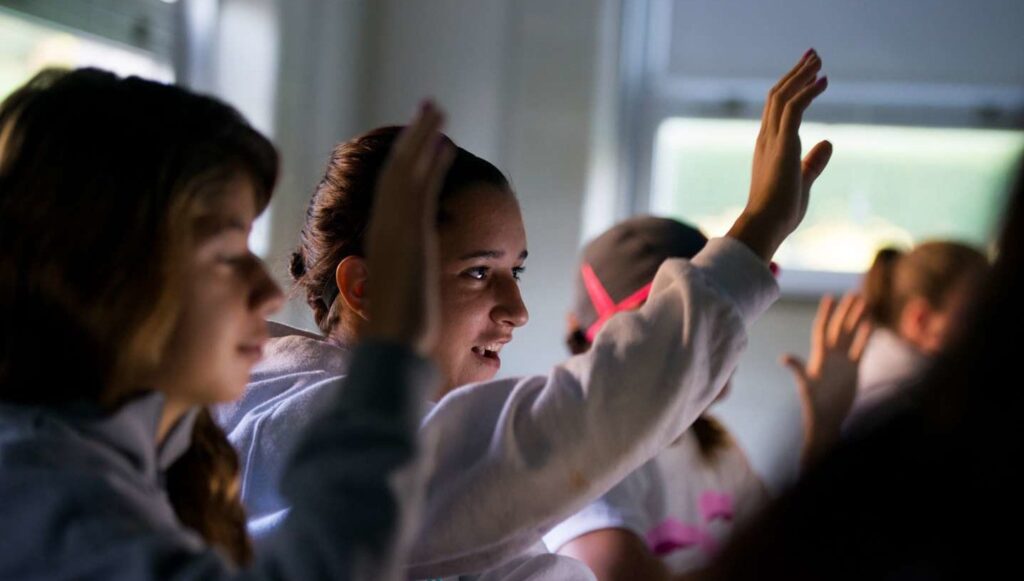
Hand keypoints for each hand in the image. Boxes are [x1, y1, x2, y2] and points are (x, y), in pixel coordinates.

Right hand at [363, 101, 454, 354]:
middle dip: (414, 138)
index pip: (394, 192)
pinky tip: (444, 142)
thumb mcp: (403, 300)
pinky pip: (421, 187)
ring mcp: (396, 230)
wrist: (394, 345)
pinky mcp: (412, 233)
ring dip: (422, 137)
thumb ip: (407, 283)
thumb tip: (412, 288)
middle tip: (429, 108)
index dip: (407, 162)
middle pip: (398, 171)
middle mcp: (385, 229)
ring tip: (437, 109)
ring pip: (408, 171)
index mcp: (384, 242)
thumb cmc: (400, 335)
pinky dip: (430, 162)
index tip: (422, 142)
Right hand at [727, 50, 832, 261]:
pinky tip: (823, 81)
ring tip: (818, 60)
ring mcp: (772, 140)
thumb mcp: (802, 180)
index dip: (791, 88)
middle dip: (795, 74)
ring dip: (801, 76)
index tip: (808, 74)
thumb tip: (828, 143)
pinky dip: (808, 91)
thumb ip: (813, 161)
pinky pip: (794, 108)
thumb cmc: (780, 212)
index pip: (776, 109)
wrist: (766, 225)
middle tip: (812, 56)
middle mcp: (766, 138)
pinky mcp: (783, 144)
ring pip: (783, 96)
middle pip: (777, 95)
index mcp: (767, 147)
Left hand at [781, 293, 871, 467]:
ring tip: (864, 302)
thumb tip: (784, 358)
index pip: (822, 329)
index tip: (829, 297)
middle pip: (839, 327)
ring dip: (857, 319)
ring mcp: (842, 361)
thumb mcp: (805, 385)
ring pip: (851, 335)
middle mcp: (831, 355)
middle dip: (846, 311)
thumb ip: (797, 369)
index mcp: (819, 355)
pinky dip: (865, 336)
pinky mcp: (853, 369)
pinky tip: (870, 323)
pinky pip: (861, 349)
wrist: (827, 418)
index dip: (826, 313)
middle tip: (853, 293)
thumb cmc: (813, 404)